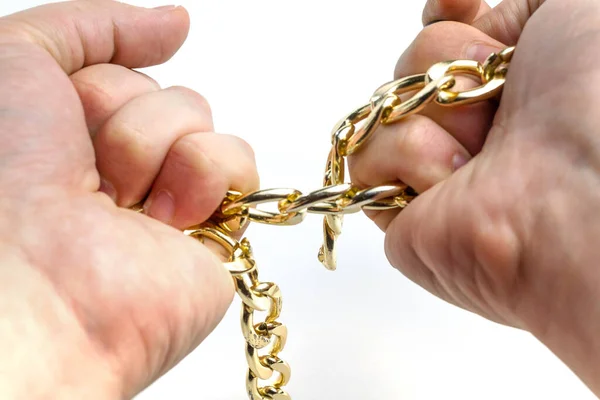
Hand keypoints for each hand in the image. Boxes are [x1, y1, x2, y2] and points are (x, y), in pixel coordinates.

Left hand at [0, 1, 257, 397]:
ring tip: (123, 205)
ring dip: (156, 152)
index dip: (97, 85)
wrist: (38, 289)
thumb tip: (177, 24)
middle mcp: (126, 170)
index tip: (64, 122)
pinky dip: (204, 176)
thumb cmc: (6, 184)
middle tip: (90, 173)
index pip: (124, 72)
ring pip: (203, 122)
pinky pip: (240, 163)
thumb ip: (93, 26)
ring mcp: (171, 199)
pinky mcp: (216, 230)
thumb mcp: (17, 61)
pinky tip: (166, 220)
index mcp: (78, 137)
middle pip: (166, 94)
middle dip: (126, 121)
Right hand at [349, 0, 599, 393]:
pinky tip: (454, 178)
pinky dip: (409, 155)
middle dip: (445, 62)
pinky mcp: (401, 215)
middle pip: (411, 68)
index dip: (444, 20)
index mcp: (510, 85)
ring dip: (431, 111)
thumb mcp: (574, 10)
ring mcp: (435, 172)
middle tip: (492, 91)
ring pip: (382, 110)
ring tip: (480, 148)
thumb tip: (475, 12)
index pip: (448, 42)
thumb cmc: (593, 104)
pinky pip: (364, 161)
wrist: (582, 194)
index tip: (458, 6)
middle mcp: (473, 128)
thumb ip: (523, 3)